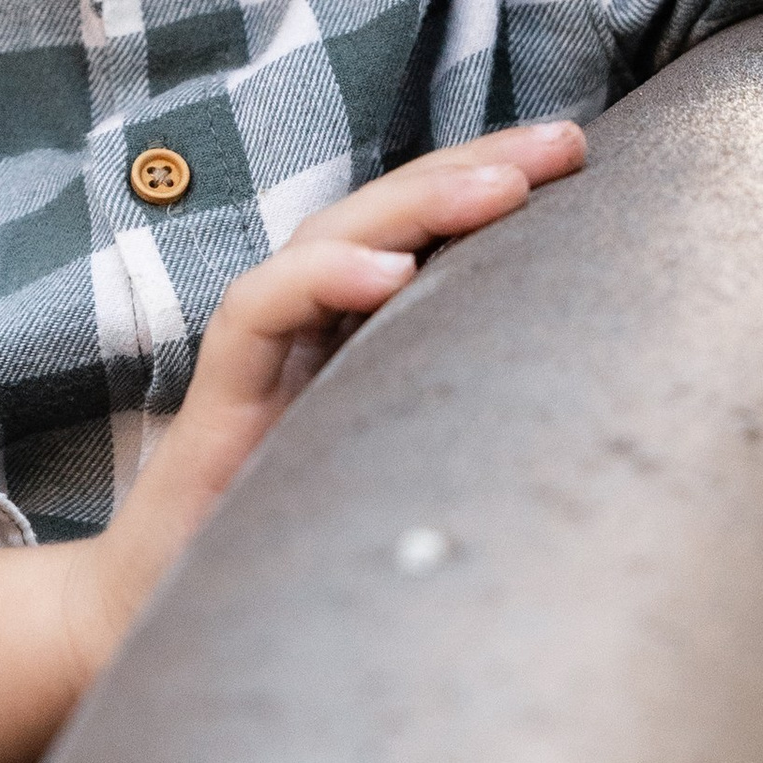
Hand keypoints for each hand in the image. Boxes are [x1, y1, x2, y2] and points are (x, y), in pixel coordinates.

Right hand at [0, 123, 582, 762]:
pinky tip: (387, 273)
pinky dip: (321, 281)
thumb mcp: (409, 472)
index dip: (494, 182)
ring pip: (331, 235)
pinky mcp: (219, 394)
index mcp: (359, 330)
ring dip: (418, 203)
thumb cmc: (299, 550)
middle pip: (389, 211)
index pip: (427, 228)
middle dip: (477, 165)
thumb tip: (596, 410)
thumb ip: (465, 422)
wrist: (167, 620)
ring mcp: (264, 351)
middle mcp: (311, 323)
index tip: (580, 158)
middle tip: (564, 142)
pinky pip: (261, 312)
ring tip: (502, 186)